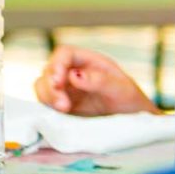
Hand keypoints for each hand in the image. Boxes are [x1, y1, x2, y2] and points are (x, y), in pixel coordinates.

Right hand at [34, 46, 156, 115]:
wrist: (131, 120)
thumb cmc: (130, 99)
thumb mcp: (121, 89)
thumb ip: (99, 81)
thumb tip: (74, 75)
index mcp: (89, 61)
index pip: (64, 53)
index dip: (57, 64)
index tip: (58, 82)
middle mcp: (73, 71)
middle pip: (49, 70)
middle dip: (50, 86)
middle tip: (62, 105)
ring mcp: (65, 88)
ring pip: (43, 87)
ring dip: (48, 98)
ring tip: (64, 110)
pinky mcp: (61, 104)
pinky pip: (45, 103)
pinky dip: (47, 108)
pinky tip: (58, 115)